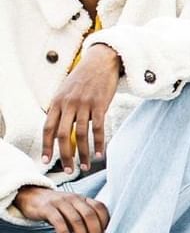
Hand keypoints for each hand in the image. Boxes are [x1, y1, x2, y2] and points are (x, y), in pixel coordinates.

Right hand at [15, 185, 109, 232]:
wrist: (31, 197)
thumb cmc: (57, 209)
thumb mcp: (73, 210)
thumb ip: (85, 219)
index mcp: (84, 199)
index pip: (100, 208)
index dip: (105, 223)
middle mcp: (74, 199)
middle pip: (90, 215)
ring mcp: (60, 202)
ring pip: (76, 220)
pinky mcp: (47, 208)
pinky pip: (59, 222)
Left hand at [42, 44, 120, 172]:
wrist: (101, 62)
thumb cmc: (84, 78)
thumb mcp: (65, 91)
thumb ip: (61, 109)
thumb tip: (59, 129)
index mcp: (56, 102)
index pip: (47, 128)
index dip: (46, 146)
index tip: (46, 160)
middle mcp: (68, 104)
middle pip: (62, 136)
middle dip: (64, 156)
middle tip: (68, 170)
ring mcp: (84, 104)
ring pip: (80, 135)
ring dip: (82, 153)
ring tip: (85, 166)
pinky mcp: (100, 105)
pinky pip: (98, 128)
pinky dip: (99, 143)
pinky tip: (99, 154)